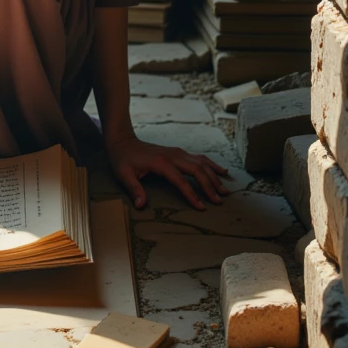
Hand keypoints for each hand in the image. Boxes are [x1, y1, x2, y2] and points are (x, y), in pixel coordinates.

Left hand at [104, 131, 227, 210]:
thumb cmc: (123, 159)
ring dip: (214, 176)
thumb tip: (141, 205)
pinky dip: (211, 164)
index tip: (201, 207)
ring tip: (225, 189)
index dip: (191, 194)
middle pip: (197, 170)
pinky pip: (199, 158)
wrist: (123, 140)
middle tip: (218, 200)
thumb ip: (134, 189)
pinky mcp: (179, 152)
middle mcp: (173, 155)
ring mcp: (177, 152)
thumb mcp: (124, 174)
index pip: (180, 180)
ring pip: (201, 163)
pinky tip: (221, 171)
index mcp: (161, 162)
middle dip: (209, 185)